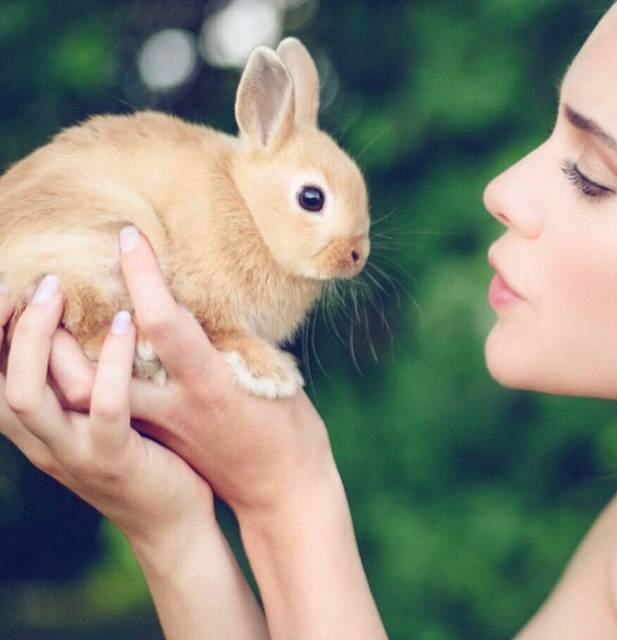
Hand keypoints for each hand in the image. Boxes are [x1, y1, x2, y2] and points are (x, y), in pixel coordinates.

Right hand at [0, 276, 212, 547]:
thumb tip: (77, 320)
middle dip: (7, 325)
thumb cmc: (140, 457)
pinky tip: (129, 324)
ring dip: (41, 337)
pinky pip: (105, 408)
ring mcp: (75, 454)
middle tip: (41, 279)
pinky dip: (111, 363)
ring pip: (29, 395)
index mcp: (36, 429)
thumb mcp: (94, 419)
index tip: (7, 282)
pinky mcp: (117, 461)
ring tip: (63, 290)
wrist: (173, 523)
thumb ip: (77, 380)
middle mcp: (43, 442)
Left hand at [47, 226, 337, 518]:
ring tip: (49, 316)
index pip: (166, 324)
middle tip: (52, 283)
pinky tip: (77, 354)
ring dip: (61, 357)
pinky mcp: (151, 441)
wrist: (281, 491)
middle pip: (97, 371)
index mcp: (212, 384)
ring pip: (86, 395)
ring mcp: (157, 428)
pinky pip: (103, 404)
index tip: (128, 236)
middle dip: (67, 329)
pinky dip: (85, 377)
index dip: (144, 277)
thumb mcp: (268, 375)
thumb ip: (228, 340)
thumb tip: (196, 300)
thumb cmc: (286, 425)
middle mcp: (175, 407)